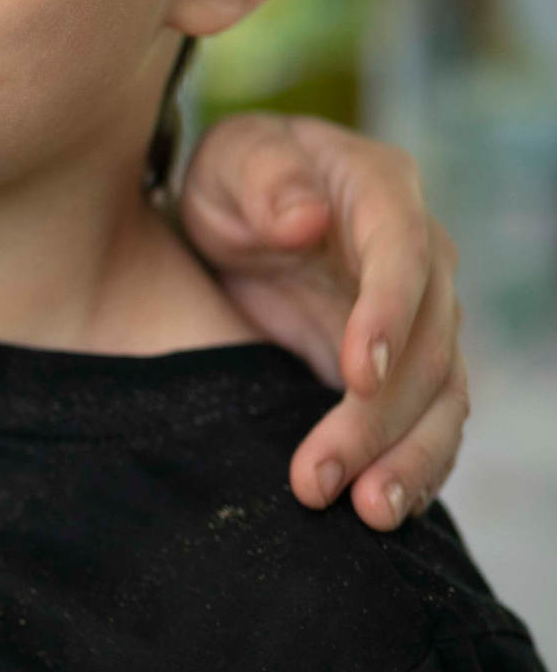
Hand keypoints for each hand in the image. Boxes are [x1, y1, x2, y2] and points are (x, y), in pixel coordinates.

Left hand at [180, 113, 466, 531]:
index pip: (404, 254)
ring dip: (407, 458)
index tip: (358, 374)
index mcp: (382, 191)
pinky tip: (384, 509)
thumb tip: (305, 219)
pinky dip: (414, 467)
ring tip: (367, 514)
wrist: (245, 214)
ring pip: (439, 396)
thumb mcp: (232, 157)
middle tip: (319, 478)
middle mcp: (421, 258)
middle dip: (378, 418)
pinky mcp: (408, 366)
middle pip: (426, 345)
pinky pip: (428, 422)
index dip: (389, 316)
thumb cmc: (238, 176)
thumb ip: (264, 178)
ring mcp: (423, 316)